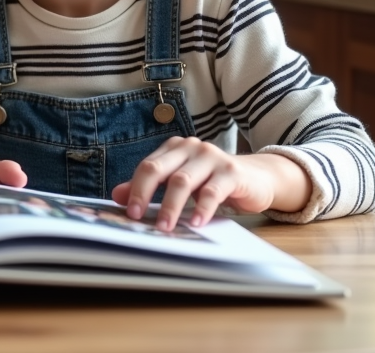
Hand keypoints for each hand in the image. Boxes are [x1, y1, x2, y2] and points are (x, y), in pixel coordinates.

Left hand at [111, 136, 310, 230]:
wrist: (257, 178)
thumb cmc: (212, 182)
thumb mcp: (180, 183)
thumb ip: (150, 188)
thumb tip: (117, 196)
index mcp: (174, 148)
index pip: (147, 166)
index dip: (135, 189)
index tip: (129, 213)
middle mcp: (190, 147)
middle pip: (159, 169)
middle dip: (146, 195)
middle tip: (139, 219)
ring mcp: (211, 157)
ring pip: (183, 181)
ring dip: (171, 206)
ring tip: (166, 228)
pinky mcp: (231, 172)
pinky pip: (212, 191)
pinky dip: (201, 209)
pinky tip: (195, 223)